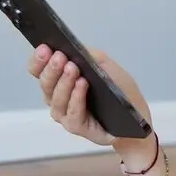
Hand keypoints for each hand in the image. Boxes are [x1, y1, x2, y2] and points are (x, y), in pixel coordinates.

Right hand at [28, 44, 147, 147]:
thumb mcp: (105, 66)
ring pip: (56, 99)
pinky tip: (82, 84)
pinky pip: (72, 112)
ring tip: (72, 68)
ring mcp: (65, 114)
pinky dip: (76, 97)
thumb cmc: (119, 91)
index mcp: (60, 81)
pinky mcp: (76, 126)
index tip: (44, 48)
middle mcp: (58, 98)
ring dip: (64, 82)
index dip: (38, 60)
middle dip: (51, 68)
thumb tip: (72, 48)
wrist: (137, 115)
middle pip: (45, 84)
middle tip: (59, 57)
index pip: (39, 71)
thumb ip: (88, 56)